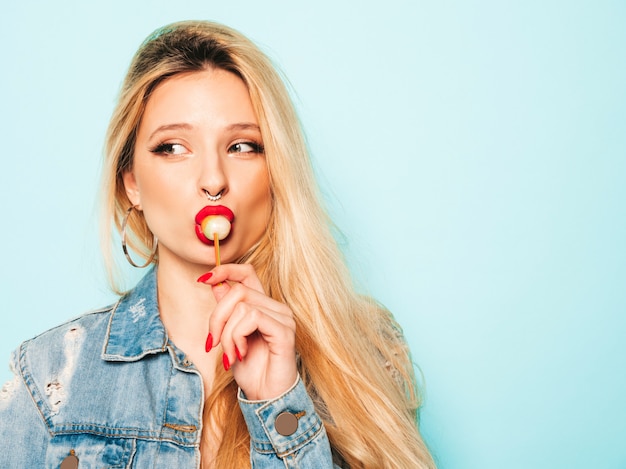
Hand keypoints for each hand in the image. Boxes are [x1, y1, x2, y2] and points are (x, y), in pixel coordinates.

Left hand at [200, 264, 297, 400]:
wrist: (265, 398)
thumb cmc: (251, 371)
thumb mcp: (230, 338)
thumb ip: (227, 311)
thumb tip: (216, 284)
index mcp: (264, 306)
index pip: (247, 273)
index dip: (225, 270)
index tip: (203, 279)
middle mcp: (276, 308)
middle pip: (237, 291)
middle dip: (216, 317)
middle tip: (211, 342)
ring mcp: (283, 318)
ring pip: (242, 306)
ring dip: (227, 334)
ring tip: (230, 354)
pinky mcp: (284, 331)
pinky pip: (252, 318)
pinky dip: (237, 337)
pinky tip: (240, 353)